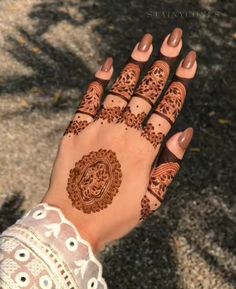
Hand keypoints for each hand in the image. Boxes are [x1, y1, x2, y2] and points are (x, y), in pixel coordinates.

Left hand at [42, 28, 196, 252]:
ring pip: (119, 90)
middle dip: (162, 64)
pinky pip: (87, 101)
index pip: (167, 110)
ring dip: (134, 65)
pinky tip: (107, 64)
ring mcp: (96, 130)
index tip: (189, 61)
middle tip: (173, 40)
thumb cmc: (115, 214)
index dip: (180, 84)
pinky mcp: (75, 132)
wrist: (72, 222)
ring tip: (146, 43)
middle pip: (146, 93)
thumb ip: (169, 165)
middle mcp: (122, 134)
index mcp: (144, 150)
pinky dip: (98, 82)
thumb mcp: (152, 199)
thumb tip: (184, 132)